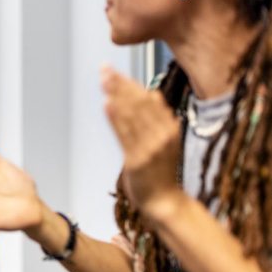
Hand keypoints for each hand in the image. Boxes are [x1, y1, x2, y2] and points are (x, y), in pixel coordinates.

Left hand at [101, 66, 183, 224]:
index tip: (114, 71)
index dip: (129, 83)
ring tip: (103, 80)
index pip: (148, 98)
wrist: (165, 202)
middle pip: (139, 103)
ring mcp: (150, 147)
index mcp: (169, 127)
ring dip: (116, 95)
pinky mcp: (137, 160)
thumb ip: (157, 119)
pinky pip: (124, 135)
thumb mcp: (165, 141)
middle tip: (104, 68)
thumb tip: (151, 94)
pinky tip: (107, 104)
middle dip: (120, 84)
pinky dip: (116, 118)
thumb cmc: (161, 172)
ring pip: (131, 115)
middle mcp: (162, 134)